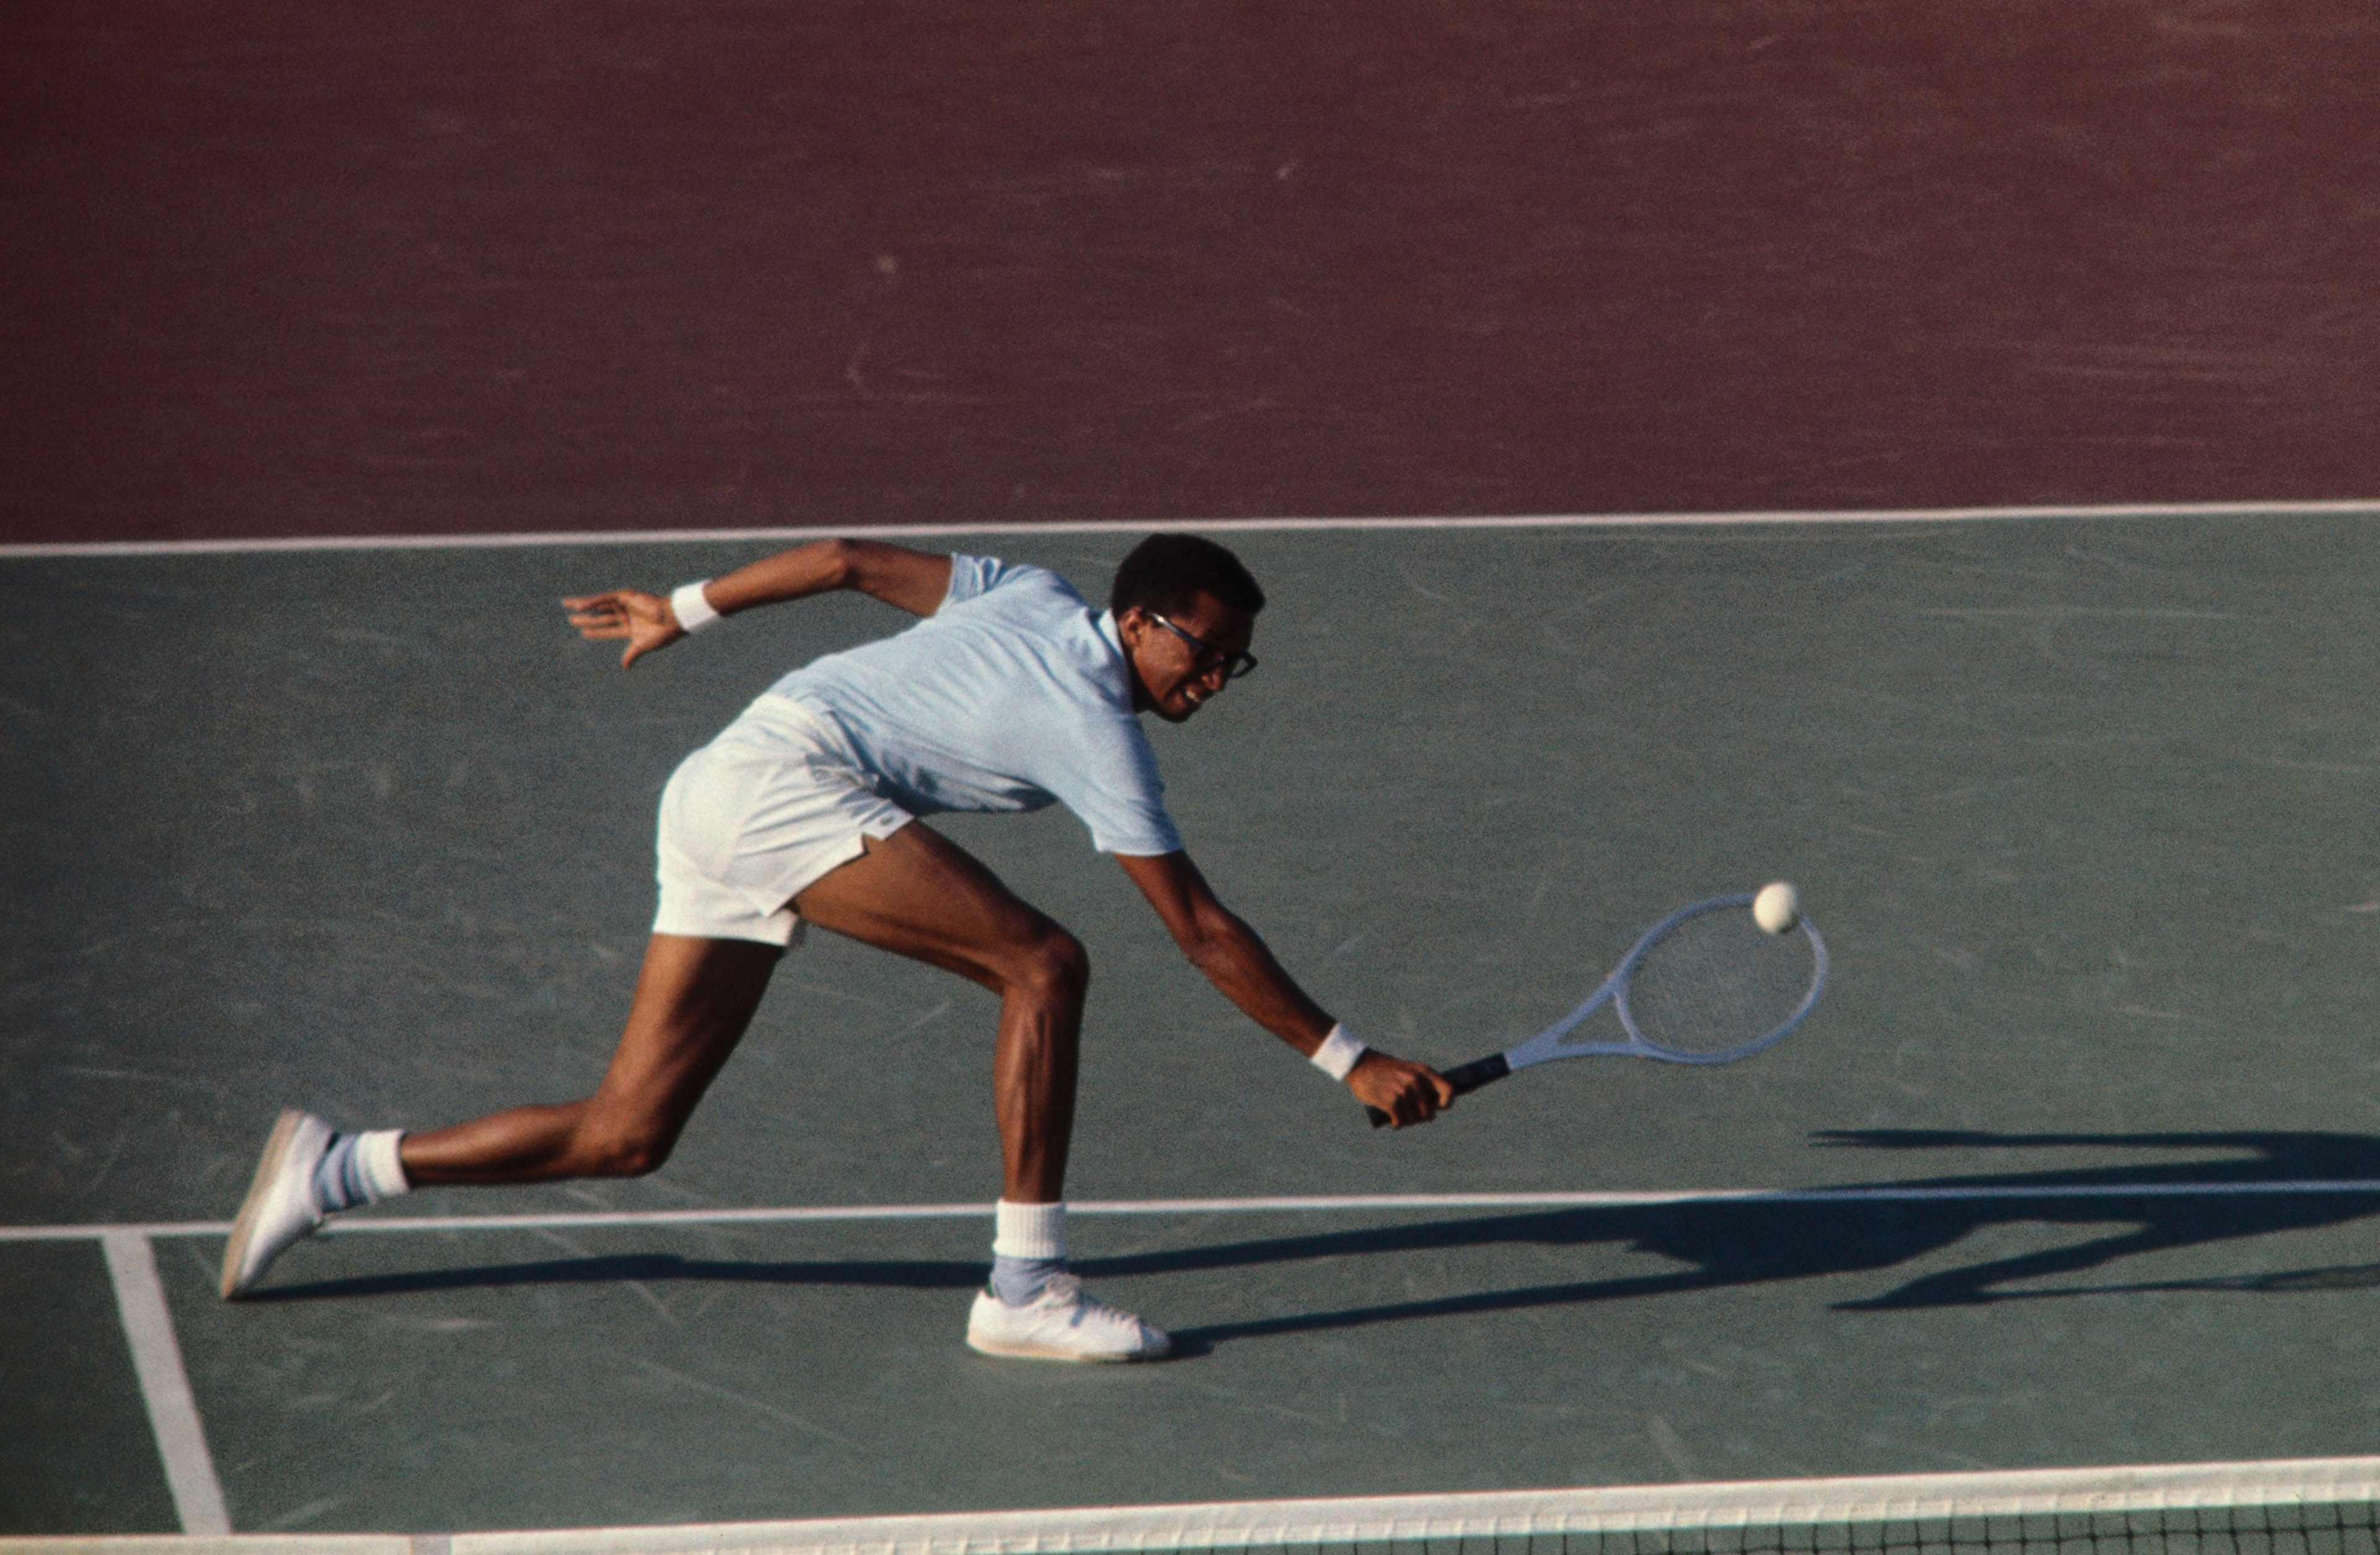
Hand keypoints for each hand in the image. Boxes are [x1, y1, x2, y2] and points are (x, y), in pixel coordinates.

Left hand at [564, 590, 680, 668]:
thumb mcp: (644, 645)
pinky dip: (592, 603)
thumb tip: (625, 667)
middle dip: (585, 619)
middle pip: (600, 617)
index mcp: (631, 629)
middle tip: (571, 619)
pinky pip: (605, 599)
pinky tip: (580, 607)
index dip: (595, 632)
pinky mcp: (625, 596)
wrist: (673, 619)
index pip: (608, 631)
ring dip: (583, 606)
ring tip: (568, 606)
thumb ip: (632, 654)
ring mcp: (625, 605)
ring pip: (599, 606)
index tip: (583, 633)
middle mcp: (626, 616)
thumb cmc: (663, 633)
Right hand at [1347, 1050, 1454, 1127]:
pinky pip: (1400, 1121)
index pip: (1448, 1090)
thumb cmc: (1386, 1071)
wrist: (1360, 1065)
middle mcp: (1415, 1080)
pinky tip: (1394, 1122)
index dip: (1446, 1103)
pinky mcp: (1390, 1100)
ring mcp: (1403, 1090)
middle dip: (1421, 1118)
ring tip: (1401, 1118)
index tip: (1437, 1107)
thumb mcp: (1408, 1070)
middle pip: (1429, 1112)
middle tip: (1411, 1116)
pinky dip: (1397, 1124)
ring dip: (1407, 1122)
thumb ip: (1422, 1084)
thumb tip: (1436, 1107)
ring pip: (1414, 1119)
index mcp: (1423, 1071)